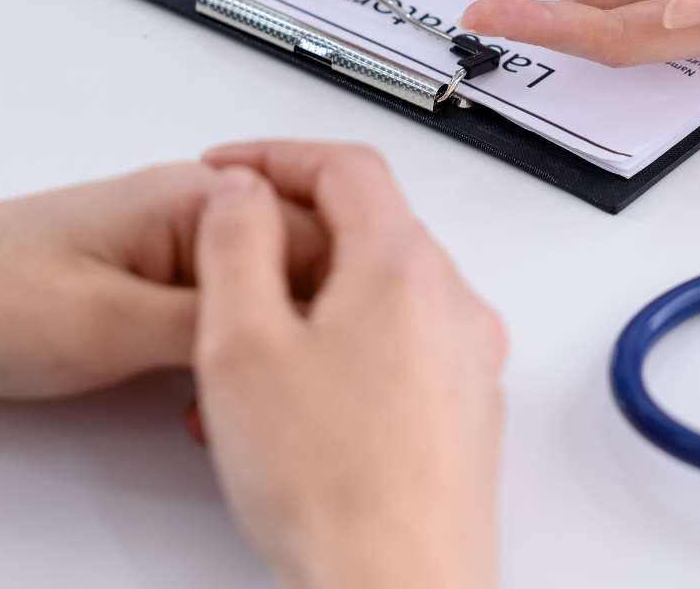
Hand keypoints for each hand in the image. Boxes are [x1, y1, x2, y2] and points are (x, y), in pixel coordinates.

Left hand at [0, 164, 326, 410]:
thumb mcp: (112, 325)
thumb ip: (214, 326)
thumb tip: (292, 335)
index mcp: (193, 196)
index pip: (317, 235)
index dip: (337, 302)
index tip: (343, 355)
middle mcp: (188, 218)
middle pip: (294, 267)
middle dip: (299, 332)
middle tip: (290, 387)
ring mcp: (165, 257)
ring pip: (257, 302)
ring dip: (260, 353)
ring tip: (243, 402)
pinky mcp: (143, 295)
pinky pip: (216, 324)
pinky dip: (224, 364)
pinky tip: (210, 401)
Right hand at [193, 142, 504, 588]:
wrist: (396, 583)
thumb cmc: (330, 483)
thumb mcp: (240, 344)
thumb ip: (236, 244)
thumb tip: (244, 192)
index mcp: (404, 267)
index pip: (348, 166)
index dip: (277, 155)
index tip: (230, 169)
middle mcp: (454, 303)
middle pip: (373, 225)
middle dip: (295, 230)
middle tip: (231, 256)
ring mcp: (469, 358)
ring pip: (387, 290)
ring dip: (318, 296)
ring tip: (252, 348)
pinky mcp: (467, 409)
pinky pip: (405, 345)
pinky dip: (350, 344)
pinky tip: (302, 399)